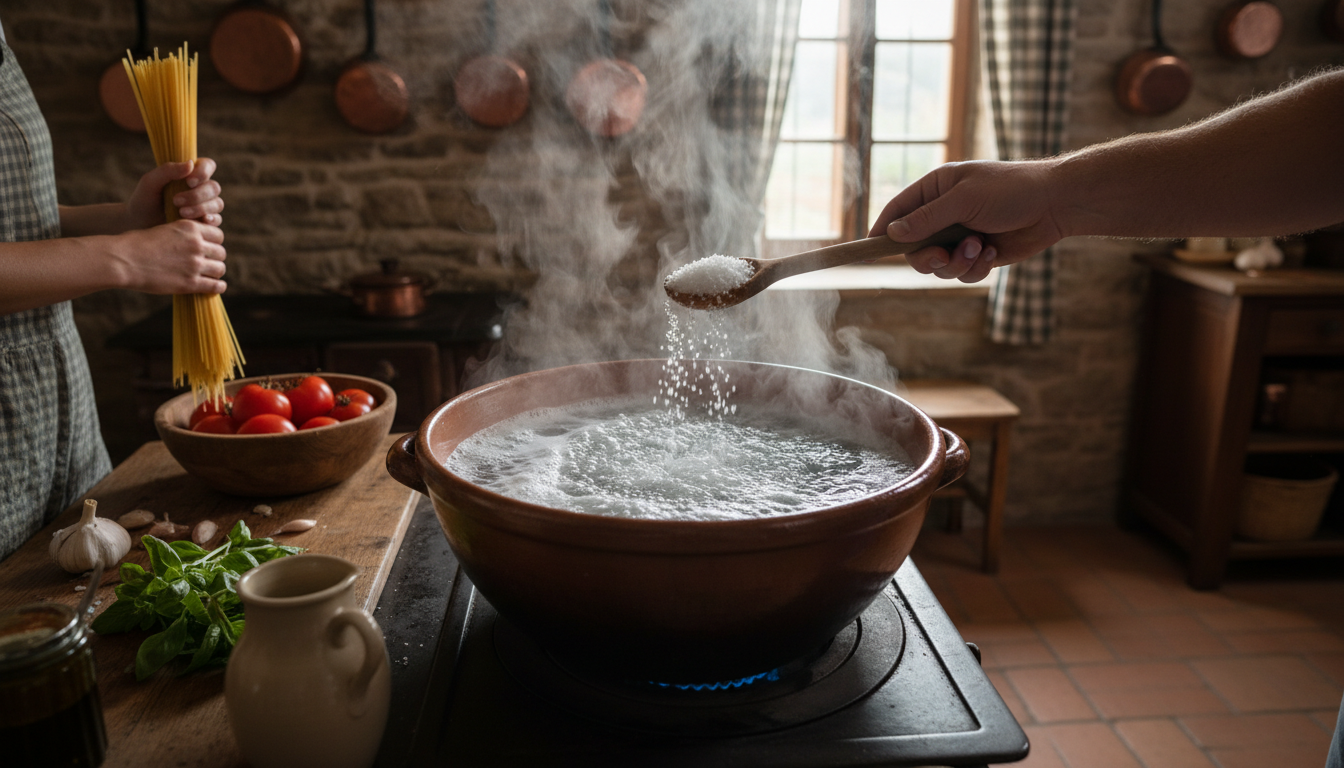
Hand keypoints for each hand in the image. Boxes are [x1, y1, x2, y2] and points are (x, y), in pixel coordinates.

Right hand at [113, 219, 227, 294]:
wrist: (123, 260)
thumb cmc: (137, 244)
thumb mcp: (165, 229)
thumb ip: (183, 235)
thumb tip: (197, 242)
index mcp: (190, 228)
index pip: (217, 235)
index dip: (214, 242)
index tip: (209, 248)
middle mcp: (196, 244)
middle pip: (221, 252)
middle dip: (216, 257)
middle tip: (209, 263)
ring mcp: (194, 264)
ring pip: (220, 268)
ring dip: (216, 272)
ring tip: (211, 276)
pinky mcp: (190, 283)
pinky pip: (215, 286)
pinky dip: (218, 287)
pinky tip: (217, 287)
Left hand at [125, 158, 224, 229]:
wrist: (140, 223)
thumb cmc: (145, 199)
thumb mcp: (150, 182)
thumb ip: (168, 170)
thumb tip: (190, 164)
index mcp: (190, 173)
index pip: (208, 166)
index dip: (203, 172)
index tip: (189, 181)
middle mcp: (201, 188)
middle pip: (214, 187)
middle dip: (197, 195)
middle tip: (176, 201)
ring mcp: (205, 205)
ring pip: (217, 203)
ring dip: (201, 208)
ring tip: (181, 213)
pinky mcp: (205, 222)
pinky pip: (216, 219)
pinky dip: (211, 219)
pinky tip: (200, 221)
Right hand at [868, 159, 1065, 282]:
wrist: (1055, 205)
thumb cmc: (1011, 190)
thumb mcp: (964, 200)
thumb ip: (927, 218)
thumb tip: (892, 233)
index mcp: (935, 190)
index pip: (897, 212)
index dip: (882, 231)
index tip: (869, 249)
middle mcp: (943, 214)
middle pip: (913, 248)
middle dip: (928, 257)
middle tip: (942, 257)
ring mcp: (959, 235)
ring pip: (938, 265)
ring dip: (957, 263)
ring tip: (980, 248)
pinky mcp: (977, 255)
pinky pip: (961, 273)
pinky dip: (975, 268)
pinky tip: (992, 253)